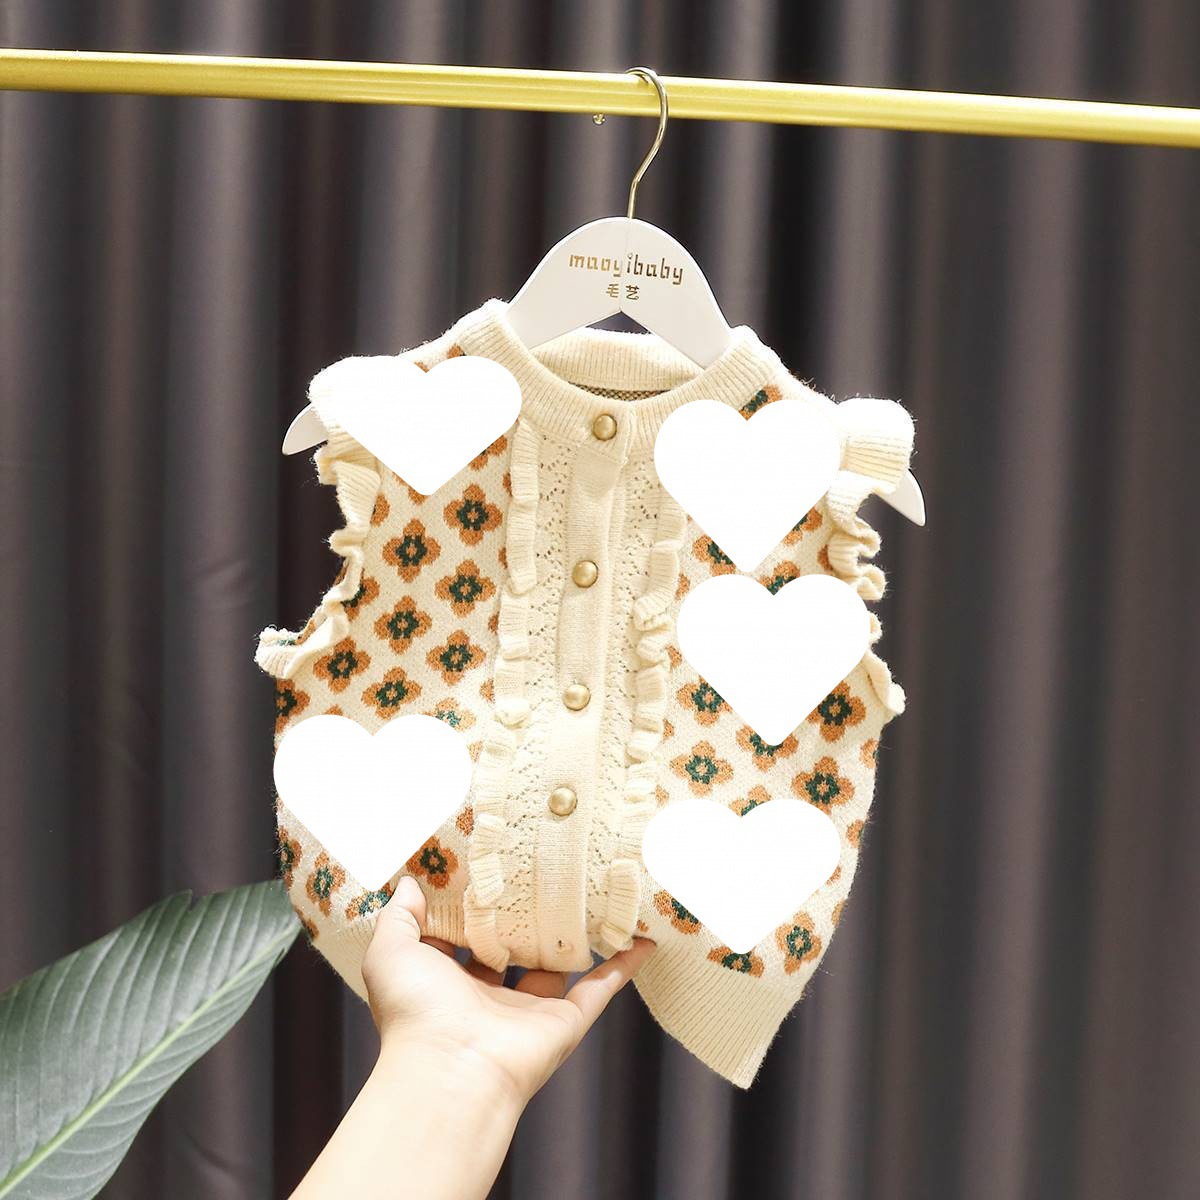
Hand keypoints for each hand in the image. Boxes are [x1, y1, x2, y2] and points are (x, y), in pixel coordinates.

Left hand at [361, 875, 655, 1108]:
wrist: (451, 1069)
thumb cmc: (415, 1011)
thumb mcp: (390, 952)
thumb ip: (399, 916)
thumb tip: (411, 884)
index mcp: (449, 983)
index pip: (465, 939)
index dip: (476, 907)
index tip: (492, 868)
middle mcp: (490, 997)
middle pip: (516, 949)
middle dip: (529, 917)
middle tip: (547, 872)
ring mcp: (530, 1011)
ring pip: (561, 966)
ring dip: (578, 936)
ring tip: (597, 896)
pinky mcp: (565, 1022)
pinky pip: (600, 989)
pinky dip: (623, 967)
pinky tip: (641, 940)